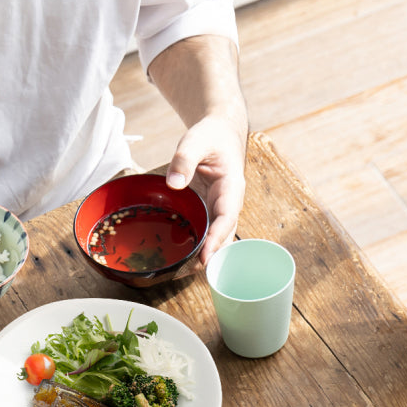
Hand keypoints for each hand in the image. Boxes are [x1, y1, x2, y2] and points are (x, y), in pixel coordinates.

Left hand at [165, 113, 246, 264]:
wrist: (220, 133)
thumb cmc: (212, 136)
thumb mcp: (197, 139)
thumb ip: (185, 158)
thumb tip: (174, 182)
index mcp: (231, 188)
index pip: (226, 218)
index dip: (216, 239)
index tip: (205, 258)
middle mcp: (228, 203)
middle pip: (222, 237)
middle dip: (208, 256)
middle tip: (185, 273)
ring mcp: (218, 209)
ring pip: (214, 238)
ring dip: (200, 255)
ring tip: (178, 272)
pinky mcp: (208, 211)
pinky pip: (203, 231)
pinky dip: (193, 245)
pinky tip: (177, 256)